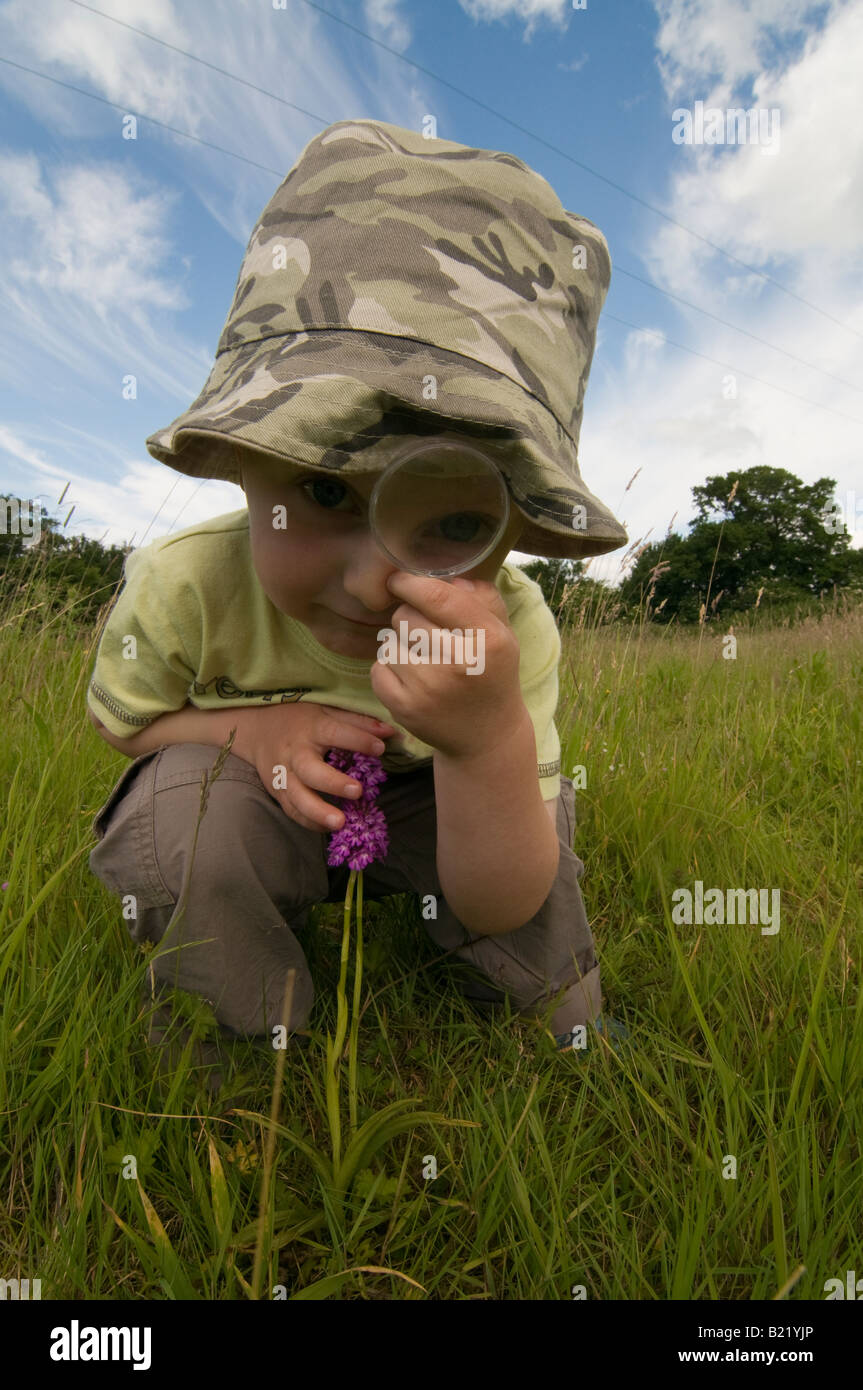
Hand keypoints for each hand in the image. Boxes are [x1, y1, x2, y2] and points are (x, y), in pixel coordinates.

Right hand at [226, 702, 395, 831]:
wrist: (257, 727)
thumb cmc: (301, 718)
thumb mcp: (327, 711)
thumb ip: (358, 722)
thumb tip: (392, 732)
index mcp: (311, 727)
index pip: (335, 733)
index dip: (358, 739)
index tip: (381, 748)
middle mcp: (295, 752)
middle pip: (310, 770)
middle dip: (333, 783)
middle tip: (358, 792)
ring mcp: (283, 775)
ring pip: (297, 797)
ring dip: (317, 812)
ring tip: (340, 823)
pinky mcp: (277, 791)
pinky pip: (292, 810)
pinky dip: (309, 822)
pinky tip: (329, 828)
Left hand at [369, 573, 525, 760]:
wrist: (486, 736)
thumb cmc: (492, 675)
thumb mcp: (503, 634)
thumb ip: (483, 599)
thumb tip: (451, 578)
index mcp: (487, 640)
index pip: (437, 597)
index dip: (410, 583)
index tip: (398, 579)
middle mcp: (459, 664)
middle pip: (406, 617)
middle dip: (409, 618)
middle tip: (425, 633)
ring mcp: (429, 689)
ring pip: (389, 642)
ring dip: (400, 645)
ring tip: (422, 657)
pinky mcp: (406, 709)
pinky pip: (378, 669)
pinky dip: (389, 668)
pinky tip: (410, 676)